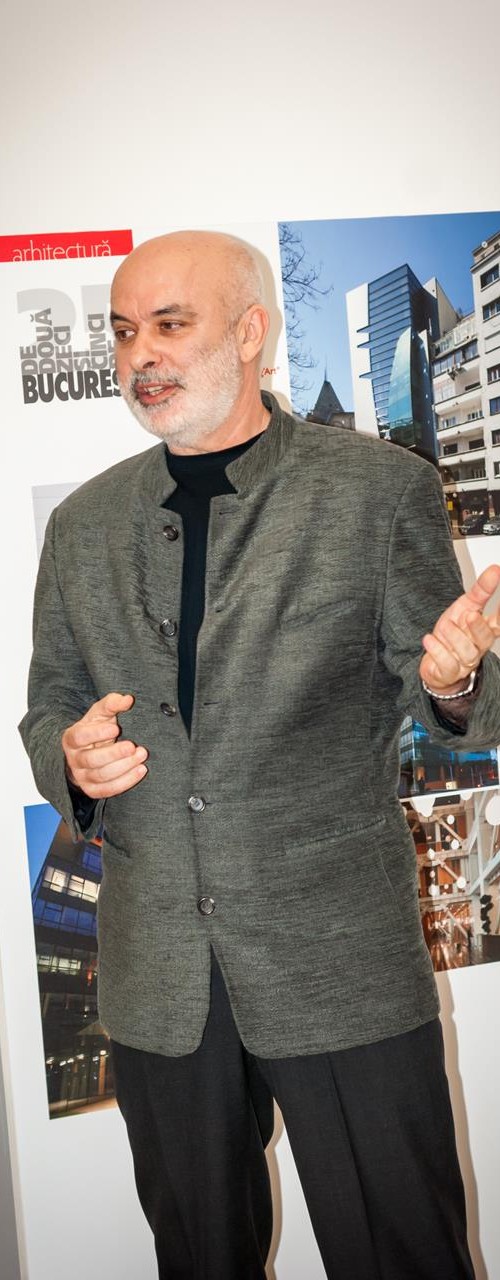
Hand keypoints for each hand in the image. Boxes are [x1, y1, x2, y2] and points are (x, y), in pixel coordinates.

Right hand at [61, 692, 147, 798]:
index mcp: (72, 738)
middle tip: (133, 746)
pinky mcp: (92, 790)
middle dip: (114, 753)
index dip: (97, 734)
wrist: (87, 752)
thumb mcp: (100, 713)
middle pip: (91, 760)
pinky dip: (126, 781)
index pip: (79, 737)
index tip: (115, 728)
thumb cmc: (95, 729)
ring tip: (142, 756)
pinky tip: (141, 770)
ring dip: (124, 767)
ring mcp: (82, 776)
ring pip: (101, 776)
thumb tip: (128, 699)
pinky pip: (108, 790)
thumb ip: (112, 703)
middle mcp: (74, 759)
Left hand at [420, 564, 499, 693]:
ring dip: (454, 637)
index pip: (499, 623)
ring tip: (445, 625)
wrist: (435, 661)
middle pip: (484, 639)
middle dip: (478, 627)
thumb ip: (481, 590)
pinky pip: (447, 664)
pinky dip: (438, 651)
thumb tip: (495, 569)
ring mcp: (464, 662)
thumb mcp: (465, 607)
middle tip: (469, 615)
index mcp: (484, 630)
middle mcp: (477, 647)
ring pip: (466, 652)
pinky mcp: (448, 672)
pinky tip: (429, 639)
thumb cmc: (453, 633)